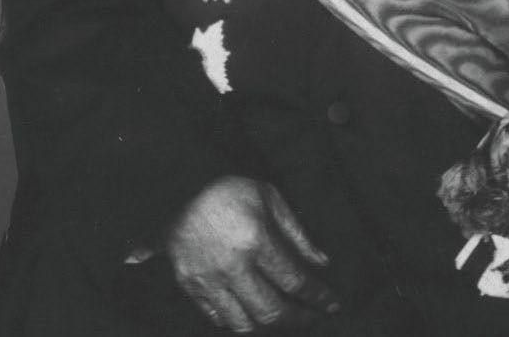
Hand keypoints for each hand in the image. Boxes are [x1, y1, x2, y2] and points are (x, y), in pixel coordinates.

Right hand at [166, 176, 339, 331]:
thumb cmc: (228, 188)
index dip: (317, 295)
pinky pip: (217, 318)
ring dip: (268, 324)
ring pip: (244, 323)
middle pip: (272, 311)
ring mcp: (207, 280)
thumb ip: (296, 233)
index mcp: (255, 239)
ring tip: (283, 315)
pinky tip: (252, 311)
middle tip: (313, 316)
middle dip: (299, 318)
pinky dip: (237, 320)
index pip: (294, 280)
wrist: (177, 186)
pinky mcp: (189, 286)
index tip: (331, 303)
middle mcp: (232, 266)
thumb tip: (322, 262)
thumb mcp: (269, 198)